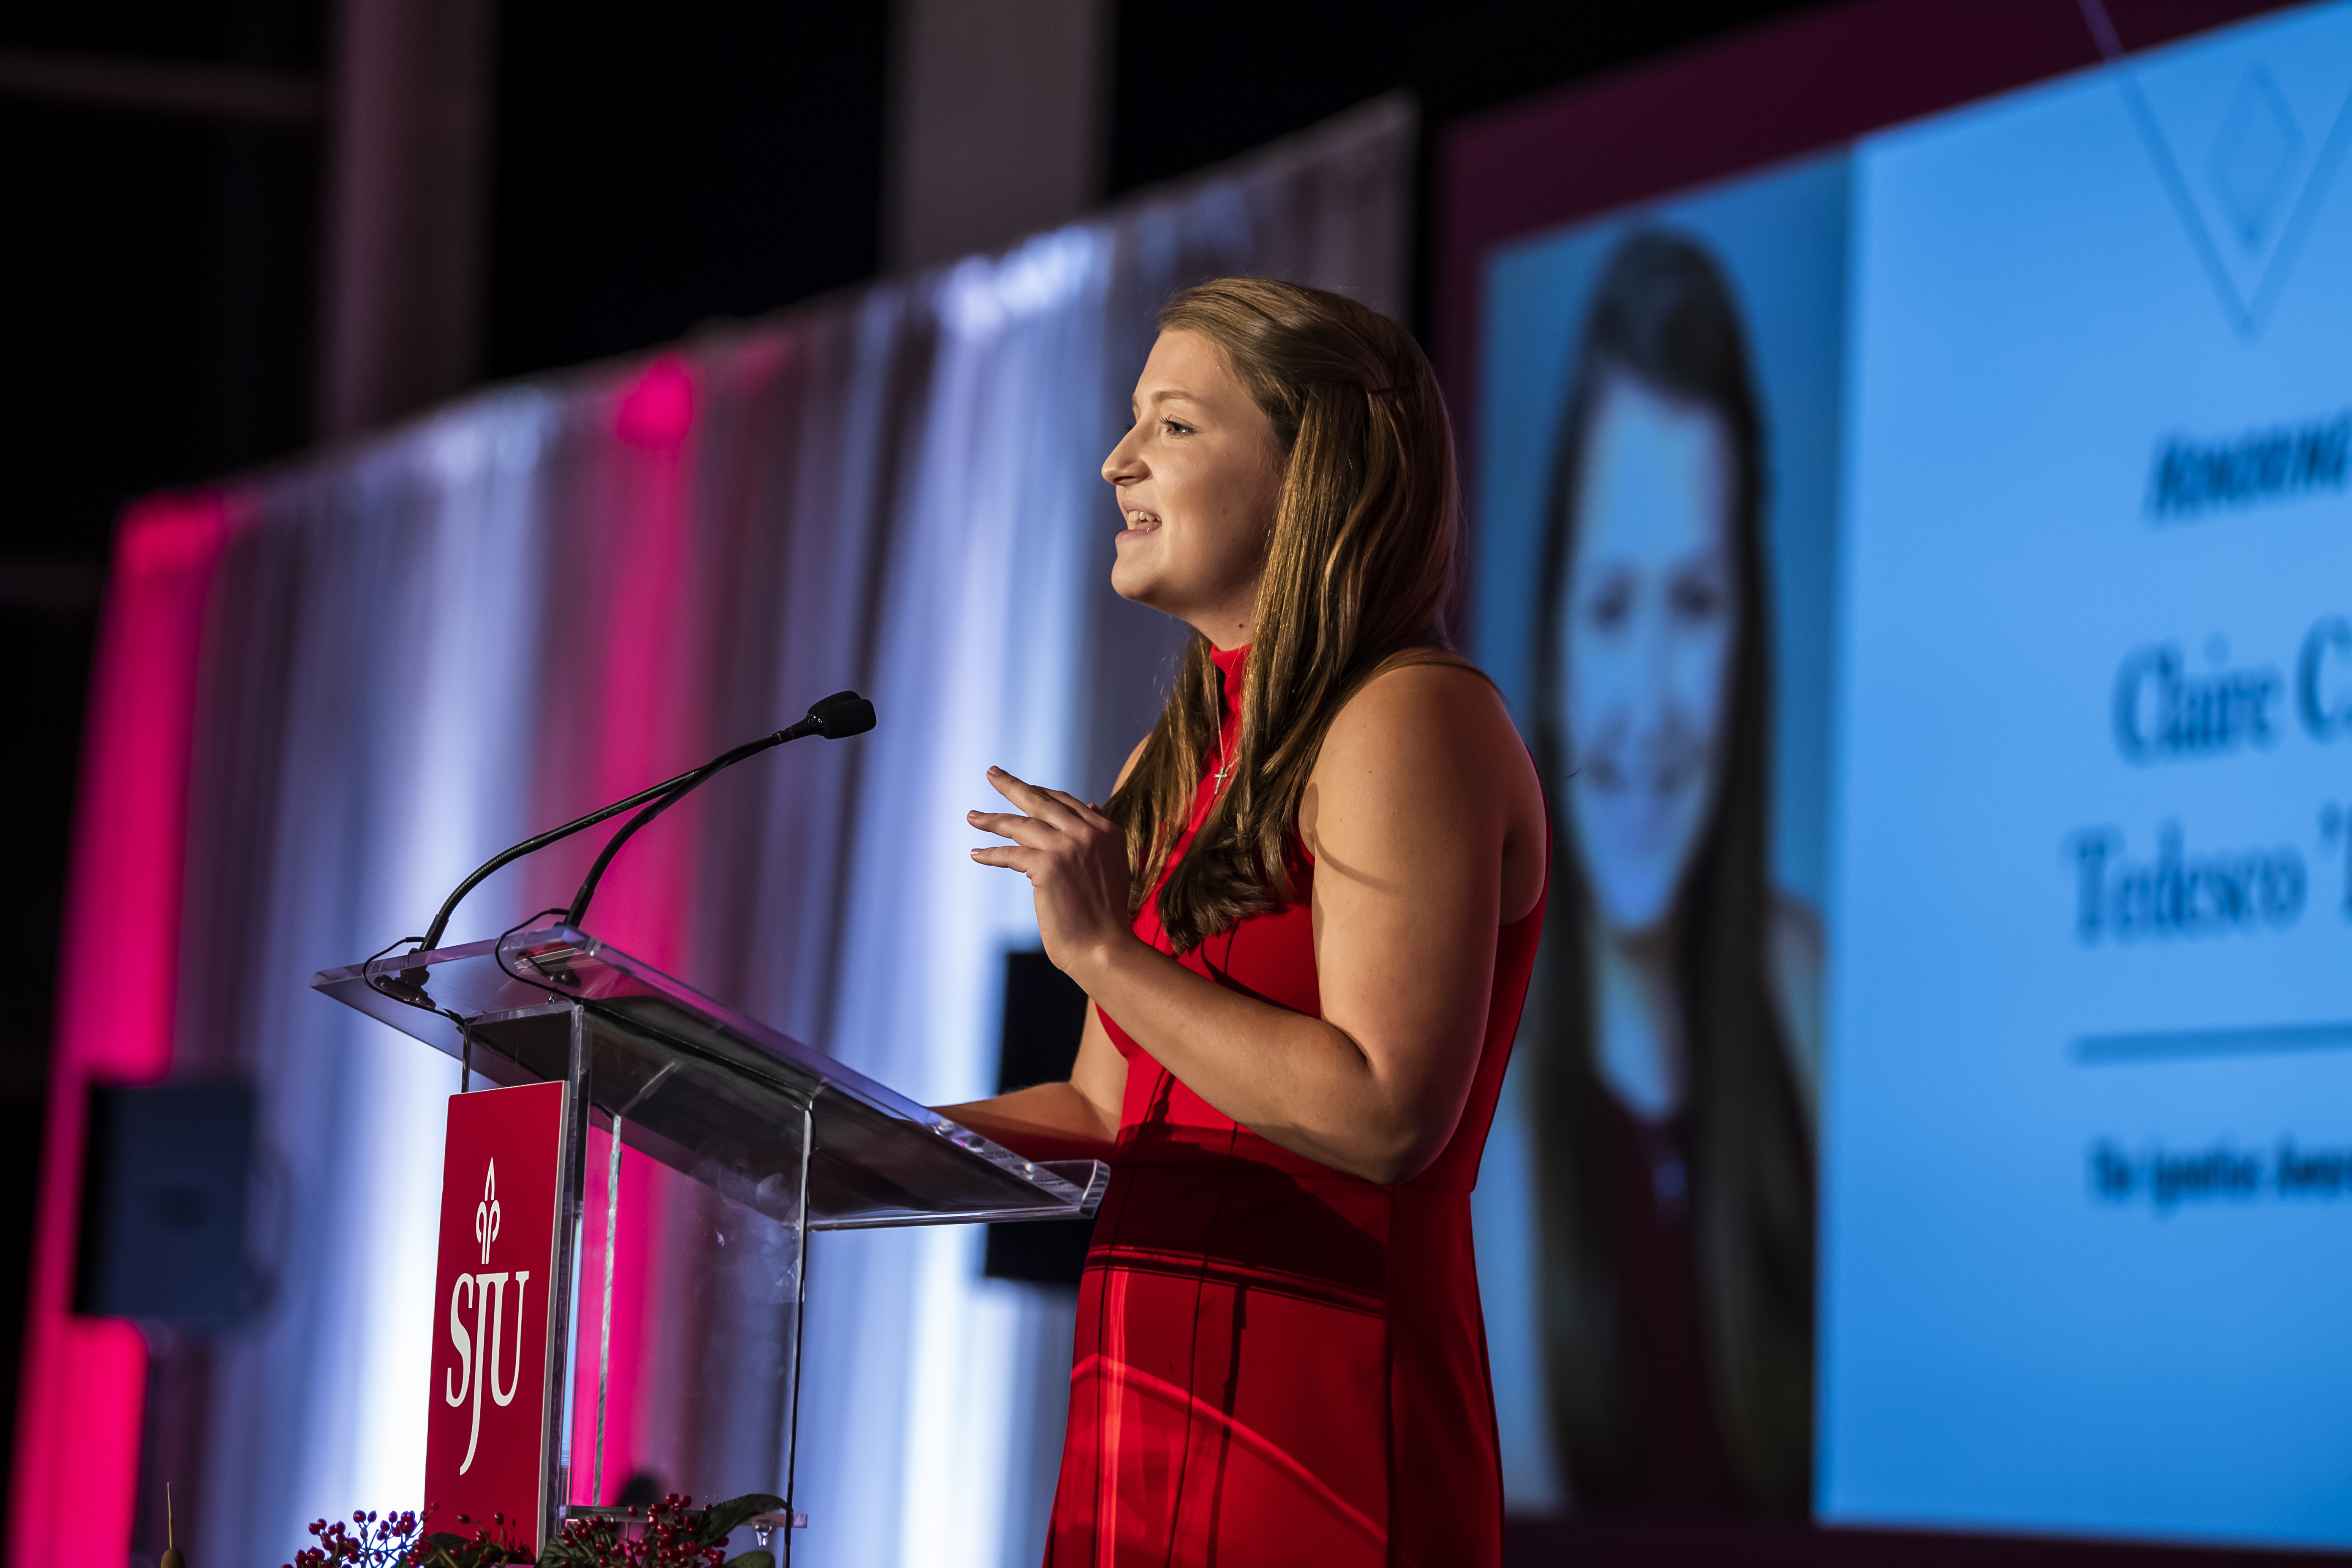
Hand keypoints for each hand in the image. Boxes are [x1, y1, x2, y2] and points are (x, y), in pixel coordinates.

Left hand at [968, 767, 1135, 980]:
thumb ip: (1097, 837)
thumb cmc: (1105, 915)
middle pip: (1041, 801)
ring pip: (1021, 825)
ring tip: (973, 816)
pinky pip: (1010, 854)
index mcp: (1107, 830)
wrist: (1104, 947)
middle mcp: (1088, 832)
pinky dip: (991, 854)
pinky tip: (976, 854)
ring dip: (992, 820)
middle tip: (992, 773)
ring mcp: (1067, 846)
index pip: (1065, 802)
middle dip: (1012, 785)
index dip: (1040, 793)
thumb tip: (1090, 805)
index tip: (1022, 787)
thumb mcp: (1112, 865)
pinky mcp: (1047, 865)